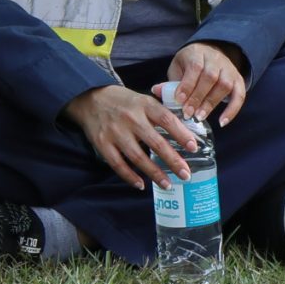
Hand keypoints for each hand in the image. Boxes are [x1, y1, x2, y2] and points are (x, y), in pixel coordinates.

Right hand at [65, 83, 194, 187]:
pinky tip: (141, 185)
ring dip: (155, 173)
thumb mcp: (143, 99)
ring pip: (138, 157)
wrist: (90, 98)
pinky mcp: (103, 144)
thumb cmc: (123, 101)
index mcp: (144, 104)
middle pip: (156, 142)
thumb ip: (160, 113)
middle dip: (173, 160)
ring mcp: (116, 132)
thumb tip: (185, 130)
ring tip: (168, 184)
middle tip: (186, 174)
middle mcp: (131, 118)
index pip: (167, 119)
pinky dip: (130, 176)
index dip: (181, 133)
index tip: (193, 147)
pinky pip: (118, 164)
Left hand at [167, 40, 247, 126]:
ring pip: (224, 85)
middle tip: (188, 113)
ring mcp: (229, 69)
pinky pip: (239, 94)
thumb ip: (170, 81)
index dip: (187, 84)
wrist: (211, 51)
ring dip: (211, 103)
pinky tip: (222, 123)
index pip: (195, 67)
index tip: (179, 101)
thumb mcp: (178, 67)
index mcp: (197, 53)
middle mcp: (215, 59)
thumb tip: (156, 91)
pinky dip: (232, 110)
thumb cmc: (190, 64)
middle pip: (210, 76)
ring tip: (200, 117)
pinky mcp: (238, 80)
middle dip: (198, 97)